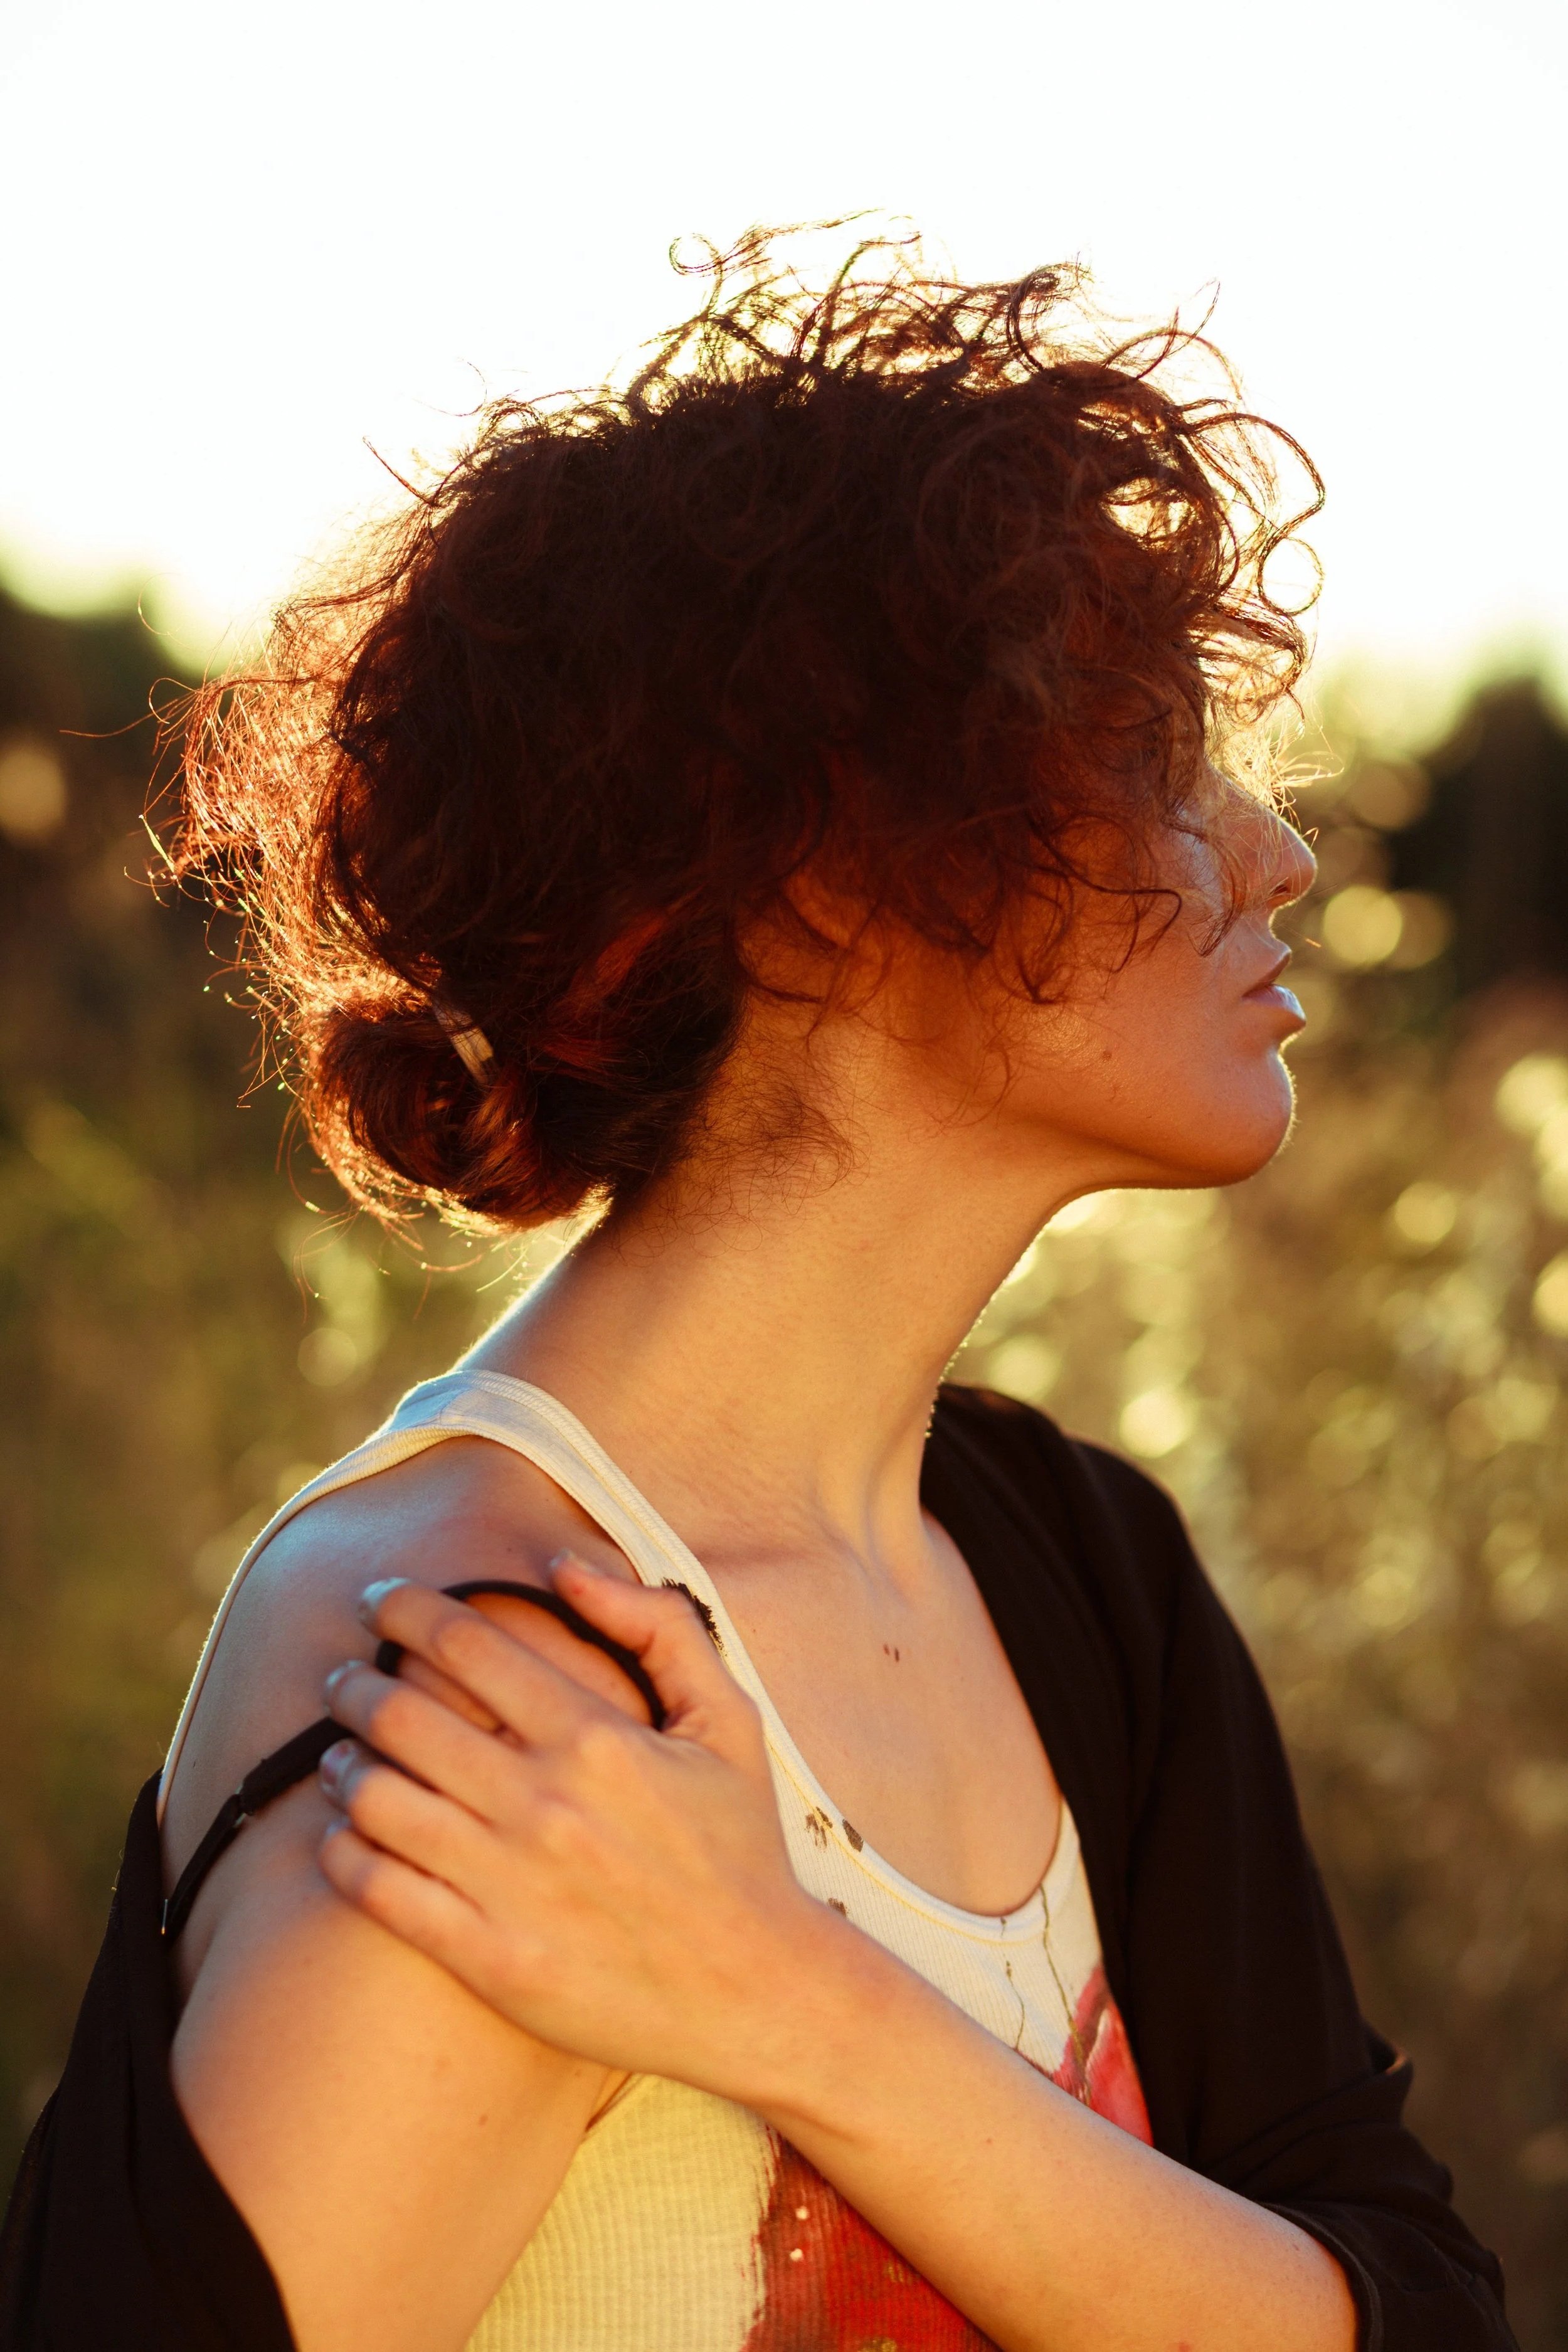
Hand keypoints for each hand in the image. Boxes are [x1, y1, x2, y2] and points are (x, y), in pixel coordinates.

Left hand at [316, 1560, 834, 2102]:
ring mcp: (511, 1885)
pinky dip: (342, 1852)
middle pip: (400, 1714)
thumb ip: (658, 1627)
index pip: (465, 1642)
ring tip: (340, 1754)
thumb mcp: (728, 1720)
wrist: (757, 1993)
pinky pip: (379, 1892)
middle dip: (354, 1683)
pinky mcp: (489, 1960)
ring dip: (340, 1762)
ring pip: (375, 1798)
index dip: (406, 1607)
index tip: (381, 1598)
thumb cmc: (739, 1848)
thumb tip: (566, 1567)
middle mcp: (544, 1804)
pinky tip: (344, 1834)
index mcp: (596, 1737)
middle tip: (343, 1678)